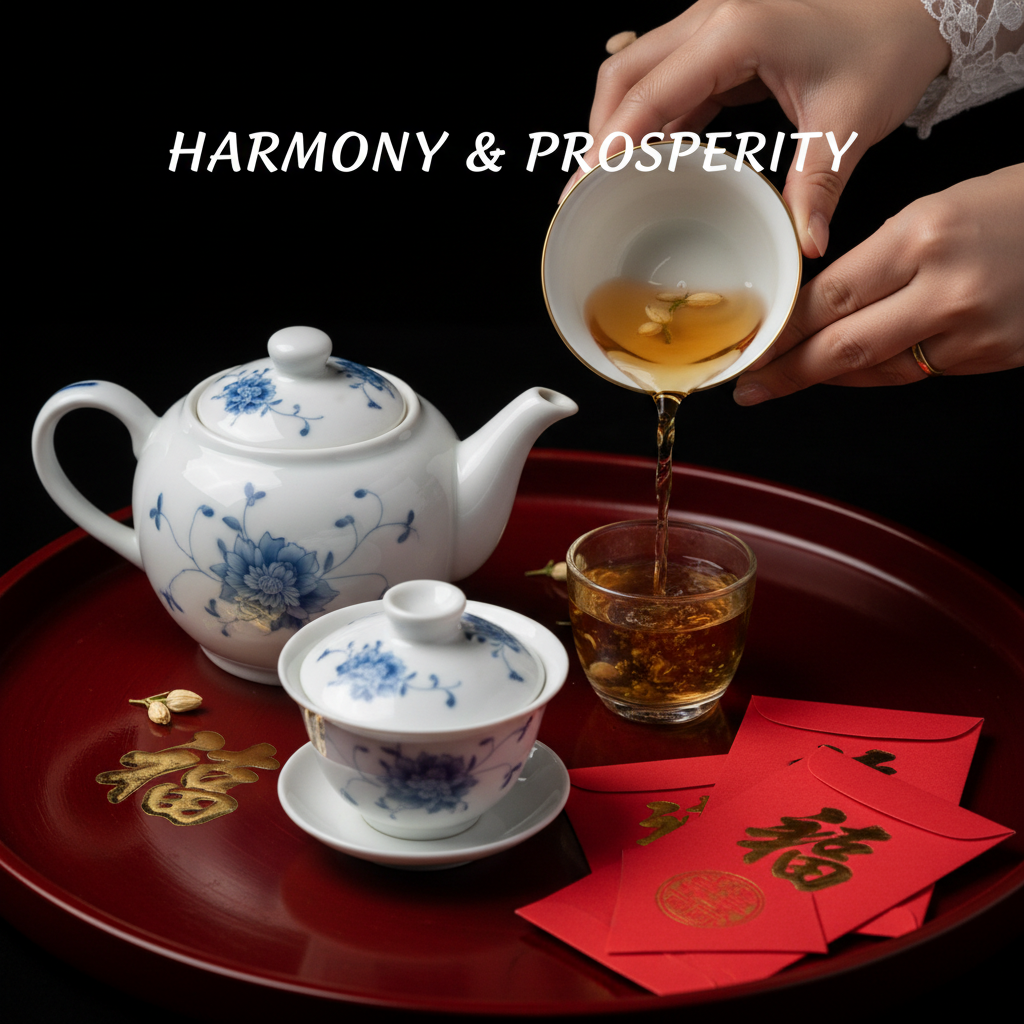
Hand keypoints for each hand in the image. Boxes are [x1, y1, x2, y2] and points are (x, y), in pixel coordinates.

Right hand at [567, 0, 950, 257]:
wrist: (915, 7)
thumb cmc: (885, 47)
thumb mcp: (850, 124)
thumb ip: (817, 189)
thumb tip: (804, 247)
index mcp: (738, 31)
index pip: (650, 92)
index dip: (610, 143)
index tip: (583, 186)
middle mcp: (714, 19)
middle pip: (623, 75)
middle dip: (598, 134)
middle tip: (585, 192)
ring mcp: (713, 25)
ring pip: (636, 73)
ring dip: (617, 126)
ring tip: (606, 182)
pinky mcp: (721, 41)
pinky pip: (666, 80)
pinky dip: (649, 121)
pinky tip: (647, 160)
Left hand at [732, 165, 1023, 403]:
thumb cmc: (1016, 204)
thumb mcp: (940, 206)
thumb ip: (881, 256)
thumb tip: (822, 302)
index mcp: (925, 235)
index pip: (830, 296)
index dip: (782, 329)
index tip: (749, 344)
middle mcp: (946, 289)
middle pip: (844, 346)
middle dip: (787, 371)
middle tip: (747, 388)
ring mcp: (972, 332)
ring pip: (876, 369)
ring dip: (824, 378)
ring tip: (783, 382)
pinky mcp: (992, 359)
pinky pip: (914, 373)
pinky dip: (873, 374)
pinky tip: (842, 373)